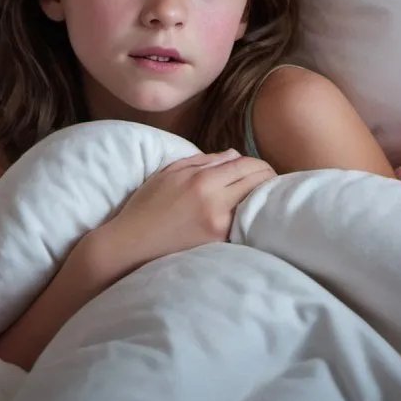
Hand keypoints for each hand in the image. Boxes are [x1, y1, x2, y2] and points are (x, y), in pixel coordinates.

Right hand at [89, 150, 275, 281]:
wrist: (132, 245)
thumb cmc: (147, 205)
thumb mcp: (170, 172)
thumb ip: (204, 161)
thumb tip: (235, 155)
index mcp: (201, 181)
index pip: (246, 166)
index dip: (260, 164)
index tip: (262, 167)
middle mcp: (214, 203)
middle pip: (258, 184)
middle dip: (268, 178)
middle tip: (269, 180)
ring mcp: (218, 227)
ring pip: (255, 205)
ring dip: (261, 198)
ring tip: (261, 196)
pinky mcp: (218, 244)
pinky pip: (243, 224)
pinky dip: (249, 217)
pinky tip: (248, 215)